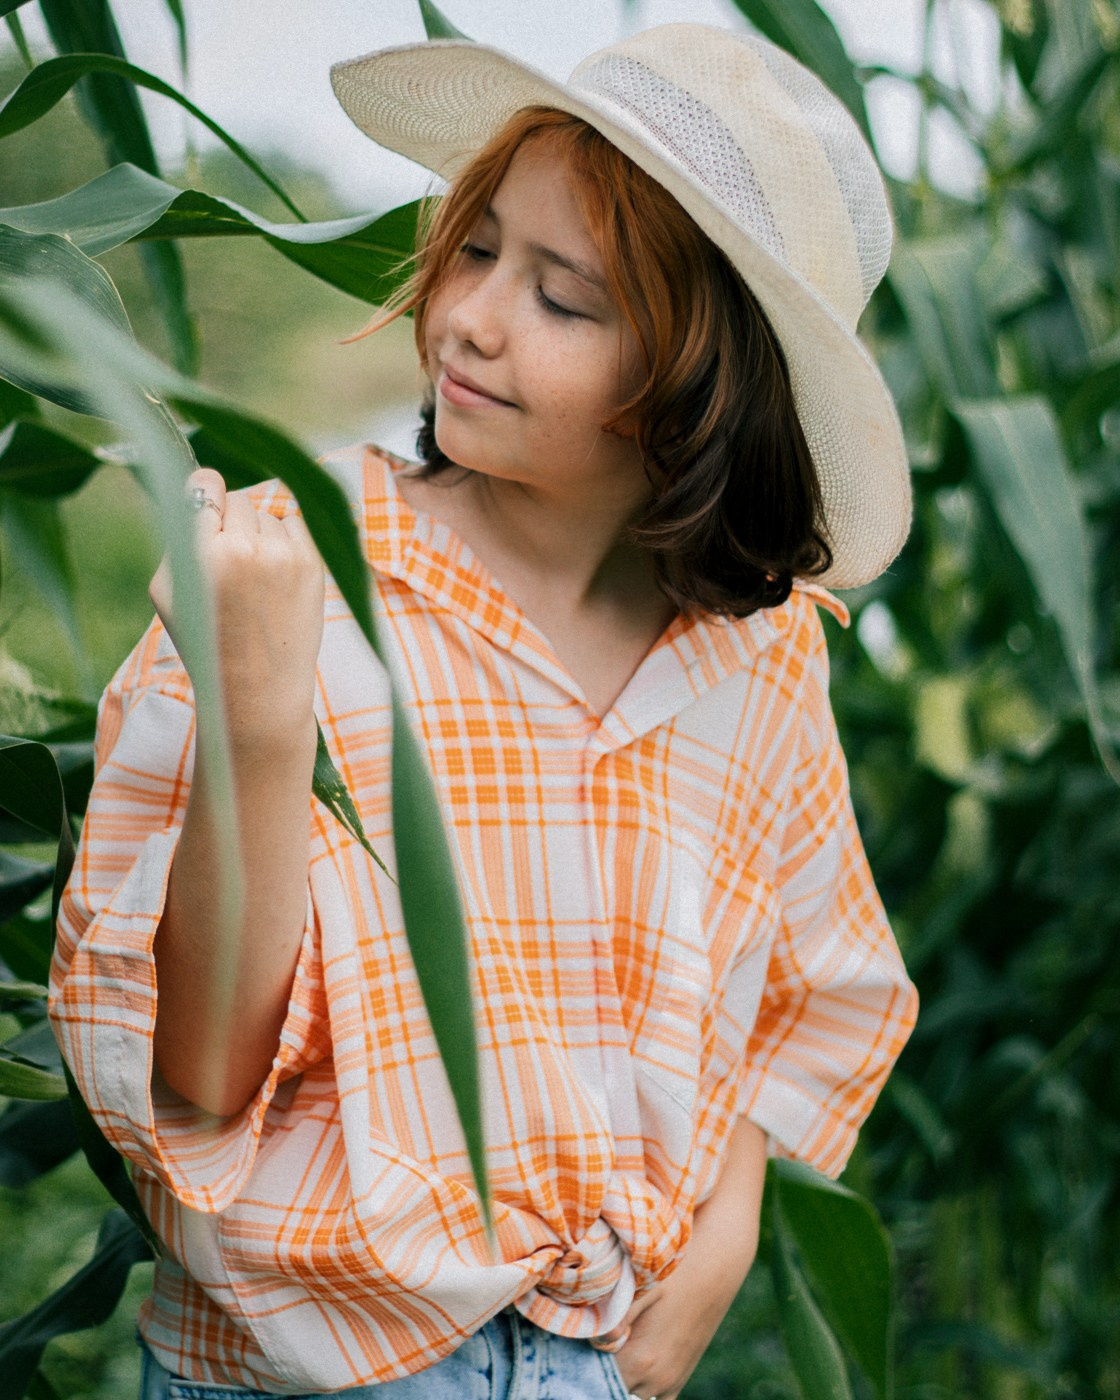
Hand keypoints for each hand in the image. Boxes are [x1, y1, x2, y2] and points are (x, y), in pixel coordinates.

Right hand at [149, 468, 323, 745]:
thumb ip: (178, 535)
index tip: (206, 508)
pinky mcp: (313, 566)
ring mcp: (285, 556)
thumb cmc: (206, 641)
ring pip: (269, 515)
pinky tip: (277, 579)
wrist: (259, 690)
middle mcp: (247, 548)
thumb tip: (199, 487)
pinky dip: (286, 543)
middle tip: (229, 563)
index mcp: (203, 553)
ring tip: (254, 581)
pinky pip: (296, 527)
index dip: (205, 494)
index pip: (205, 484)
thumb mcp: (168, 591)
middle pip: (239, 499)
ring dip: (261, 536)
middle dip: (231, 523)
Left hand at [593, 1119, 768, 1398]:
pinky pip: (648, 1396)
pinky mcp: (678, 1378)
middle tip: (568, 1346)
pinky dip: (630, 1383)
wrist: (719, 1259)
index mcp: (641, 1358)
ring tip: (591, 1351)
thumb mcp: (639, 1283)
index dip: (570, 1363)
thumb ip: (610, 1313)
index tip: (555, 1345)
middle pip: (606, 1388)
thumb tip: (588, 1336)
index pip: (590, 1379)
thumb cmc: (676, 1265)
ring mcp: (670, 1382)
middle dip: (586, 1370)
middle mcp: (656, 1379)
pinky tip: (617, 1360)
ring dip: (610, 1376)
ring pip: (627, 1393)